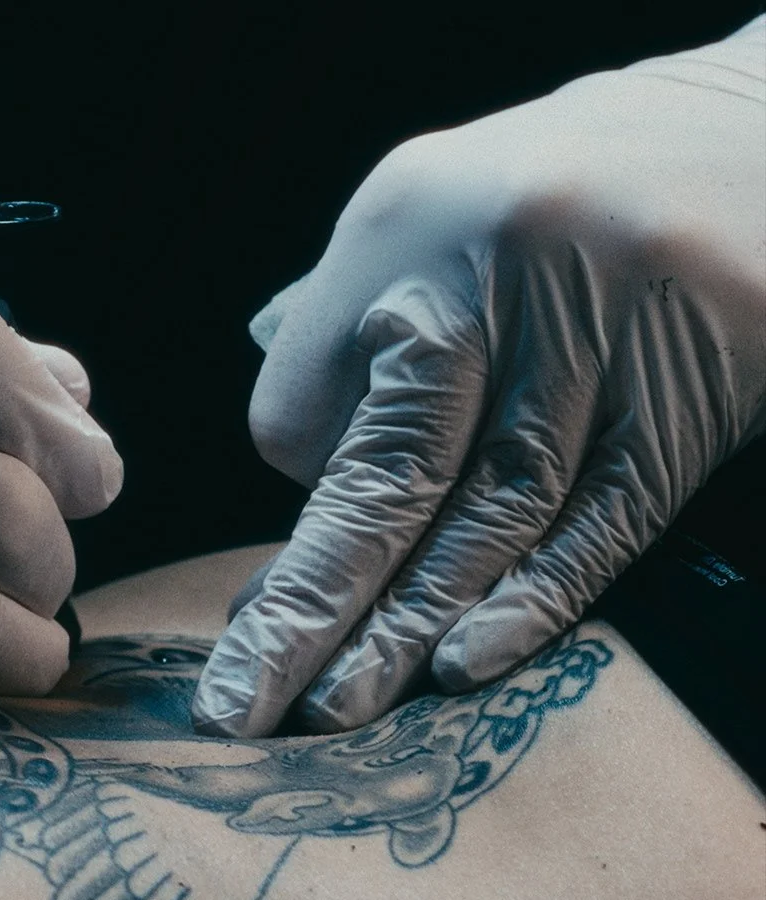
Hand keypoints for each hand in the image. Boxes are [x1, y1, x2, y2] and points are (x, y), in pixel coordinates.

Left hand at [195, 18, 765, 736]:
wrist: (747, 131)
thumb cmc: (543, 195)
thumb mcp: (415, 216)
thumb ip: (345, 336)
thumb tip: (305, 474)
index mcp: (407, 230)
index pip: (306, 401)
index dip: (286, 499)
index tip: (259, 602)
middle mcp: (503, 274)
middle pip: (388, 475)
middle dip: (308, 607)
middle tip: (240, 708)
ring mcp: (610, 330)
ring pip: (493, 511)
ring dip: (408, 626)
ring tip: (334, 712)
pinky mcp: (696, 384)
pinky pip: (605, 513)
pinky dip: (534, 595)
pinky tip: (462, 662)